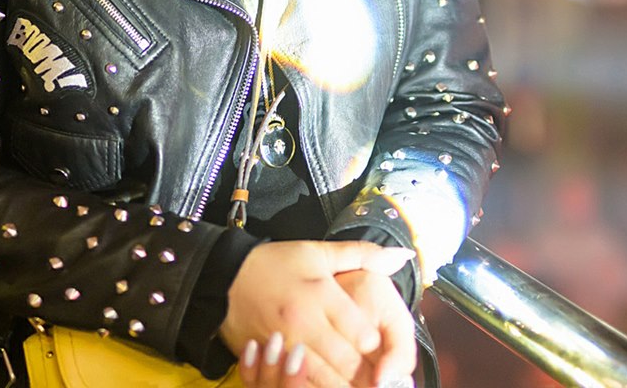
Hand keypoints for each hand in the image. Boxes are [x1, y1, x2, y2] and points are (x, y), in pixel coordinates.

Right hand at [221, 240, 413, 386]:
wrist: (223, 276)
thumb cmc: (277, 263)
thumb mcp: (319, 252)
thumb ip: (364, 255)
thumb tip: (404, 255)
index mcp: (321, 293)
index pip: (361, 331)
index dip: (377, 345)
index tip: (383, 350)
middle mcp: (304, 321)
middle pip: (346, 361)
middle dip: (366, 374)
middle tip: (379, 379)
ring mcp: (284, 344)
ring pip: (324, 378)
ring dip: (344, 386)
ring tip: (358, 387)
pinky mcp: (267, 360)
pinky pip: (296, 382)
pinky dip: (312, 386)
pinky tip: (327, 387)